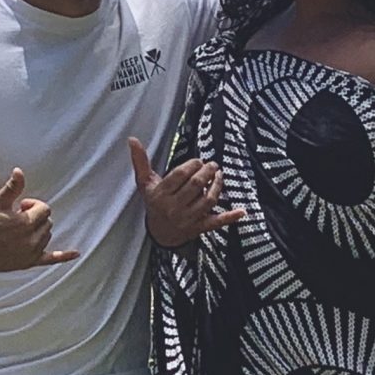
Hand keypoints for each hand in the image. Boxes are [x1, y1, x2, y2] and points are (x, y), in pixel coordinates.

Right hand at [0, 168, 79, 270]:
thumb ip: (12, 187)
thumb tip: (19, 171)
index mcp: (26, 223)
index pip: (44, 209)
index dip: (33, 205)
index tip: (19, 207)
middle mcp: (32, 240)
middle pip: (47, 222)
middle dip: (35, 217)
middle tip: (16, 218)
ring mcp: (31, 253)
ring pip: (47, 236)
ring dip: (39, 230)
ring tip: (18, 230)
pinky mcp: (28, 263)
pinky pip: (50, 259)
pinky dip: (63, 256)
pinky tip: (76, 253)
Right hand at [128, 138, 245, 247]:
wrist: (160, 233)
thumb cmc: (154, 203)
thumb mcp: (145, 184)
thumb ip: (140, 161)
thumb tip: (132, 140)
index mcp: (161, 195)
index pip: (180, 176)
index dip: (192, 165)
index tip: (198, 161)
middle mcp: (174, 208)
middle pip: (195, 186)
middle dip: (207, 172)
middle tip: (212, 164)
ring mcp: (188, 219)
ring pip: (208, 200)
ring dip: (217, 186)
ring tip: (219, 175)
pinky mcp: (200, 228)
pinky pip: (216, 222)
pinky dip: (230, 217)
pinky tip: (242, 211)